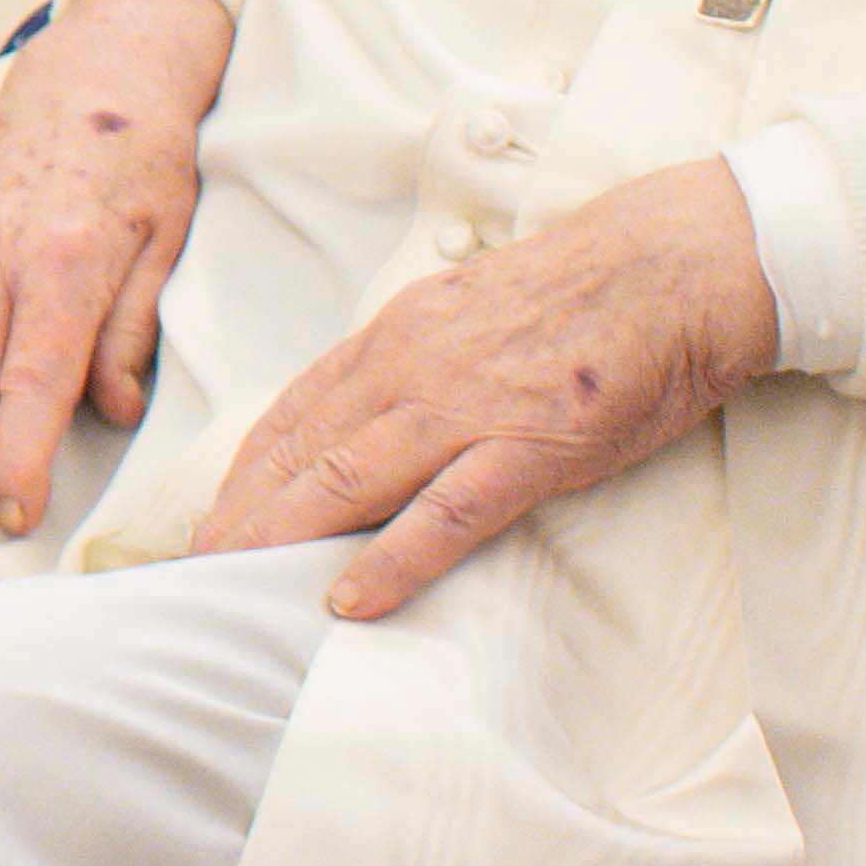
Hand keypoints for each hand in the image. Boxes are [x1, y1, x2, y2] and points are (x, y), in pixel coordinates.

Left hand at [185, 157, 774, 615]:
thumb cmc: (581, 297)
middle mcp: (411, 368)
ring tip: (231, 586)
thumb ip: (413, 363)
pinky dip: (392, 559)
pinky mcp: (530, 447)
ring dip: (281, 537)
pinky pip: (446, 512)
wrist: (674, 266)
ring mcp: (467, 408)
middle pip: (298, 453)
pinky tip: (349, 599)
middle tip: (191, 573)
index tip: (208, 521)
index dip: (241, 474)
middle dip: (237, 517)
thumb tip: (365, 414)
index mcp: (395, 337)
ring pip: (346, 478)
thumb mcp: (468, 314)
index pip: (291, 414)